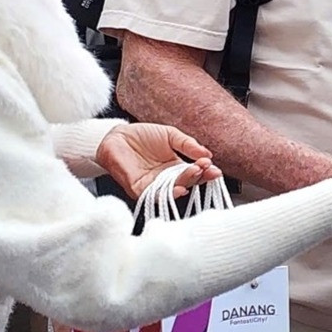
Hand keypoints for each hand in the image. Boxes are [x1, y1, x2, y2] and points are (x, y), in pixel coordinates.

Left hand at [95, 122, 222, 198]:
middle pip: (187, 182)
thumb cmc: (143, 135)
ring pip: (173, 190)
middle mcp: (167, 179)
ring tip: (195, 173)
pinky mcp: (139, 189)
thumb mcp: (171, 135)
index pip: (196, 173)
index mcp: (176, 167)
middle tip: (205, 167)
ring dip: (186, 183)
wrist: (116, 135)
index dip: (206, 172)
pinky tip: (179, 189)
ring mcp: (154, 185)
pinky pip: (154, 196)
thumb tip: (208, 154)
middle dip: (199, 176)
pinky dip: (166, 194)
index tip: (214, 168)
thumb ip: (188, 144)